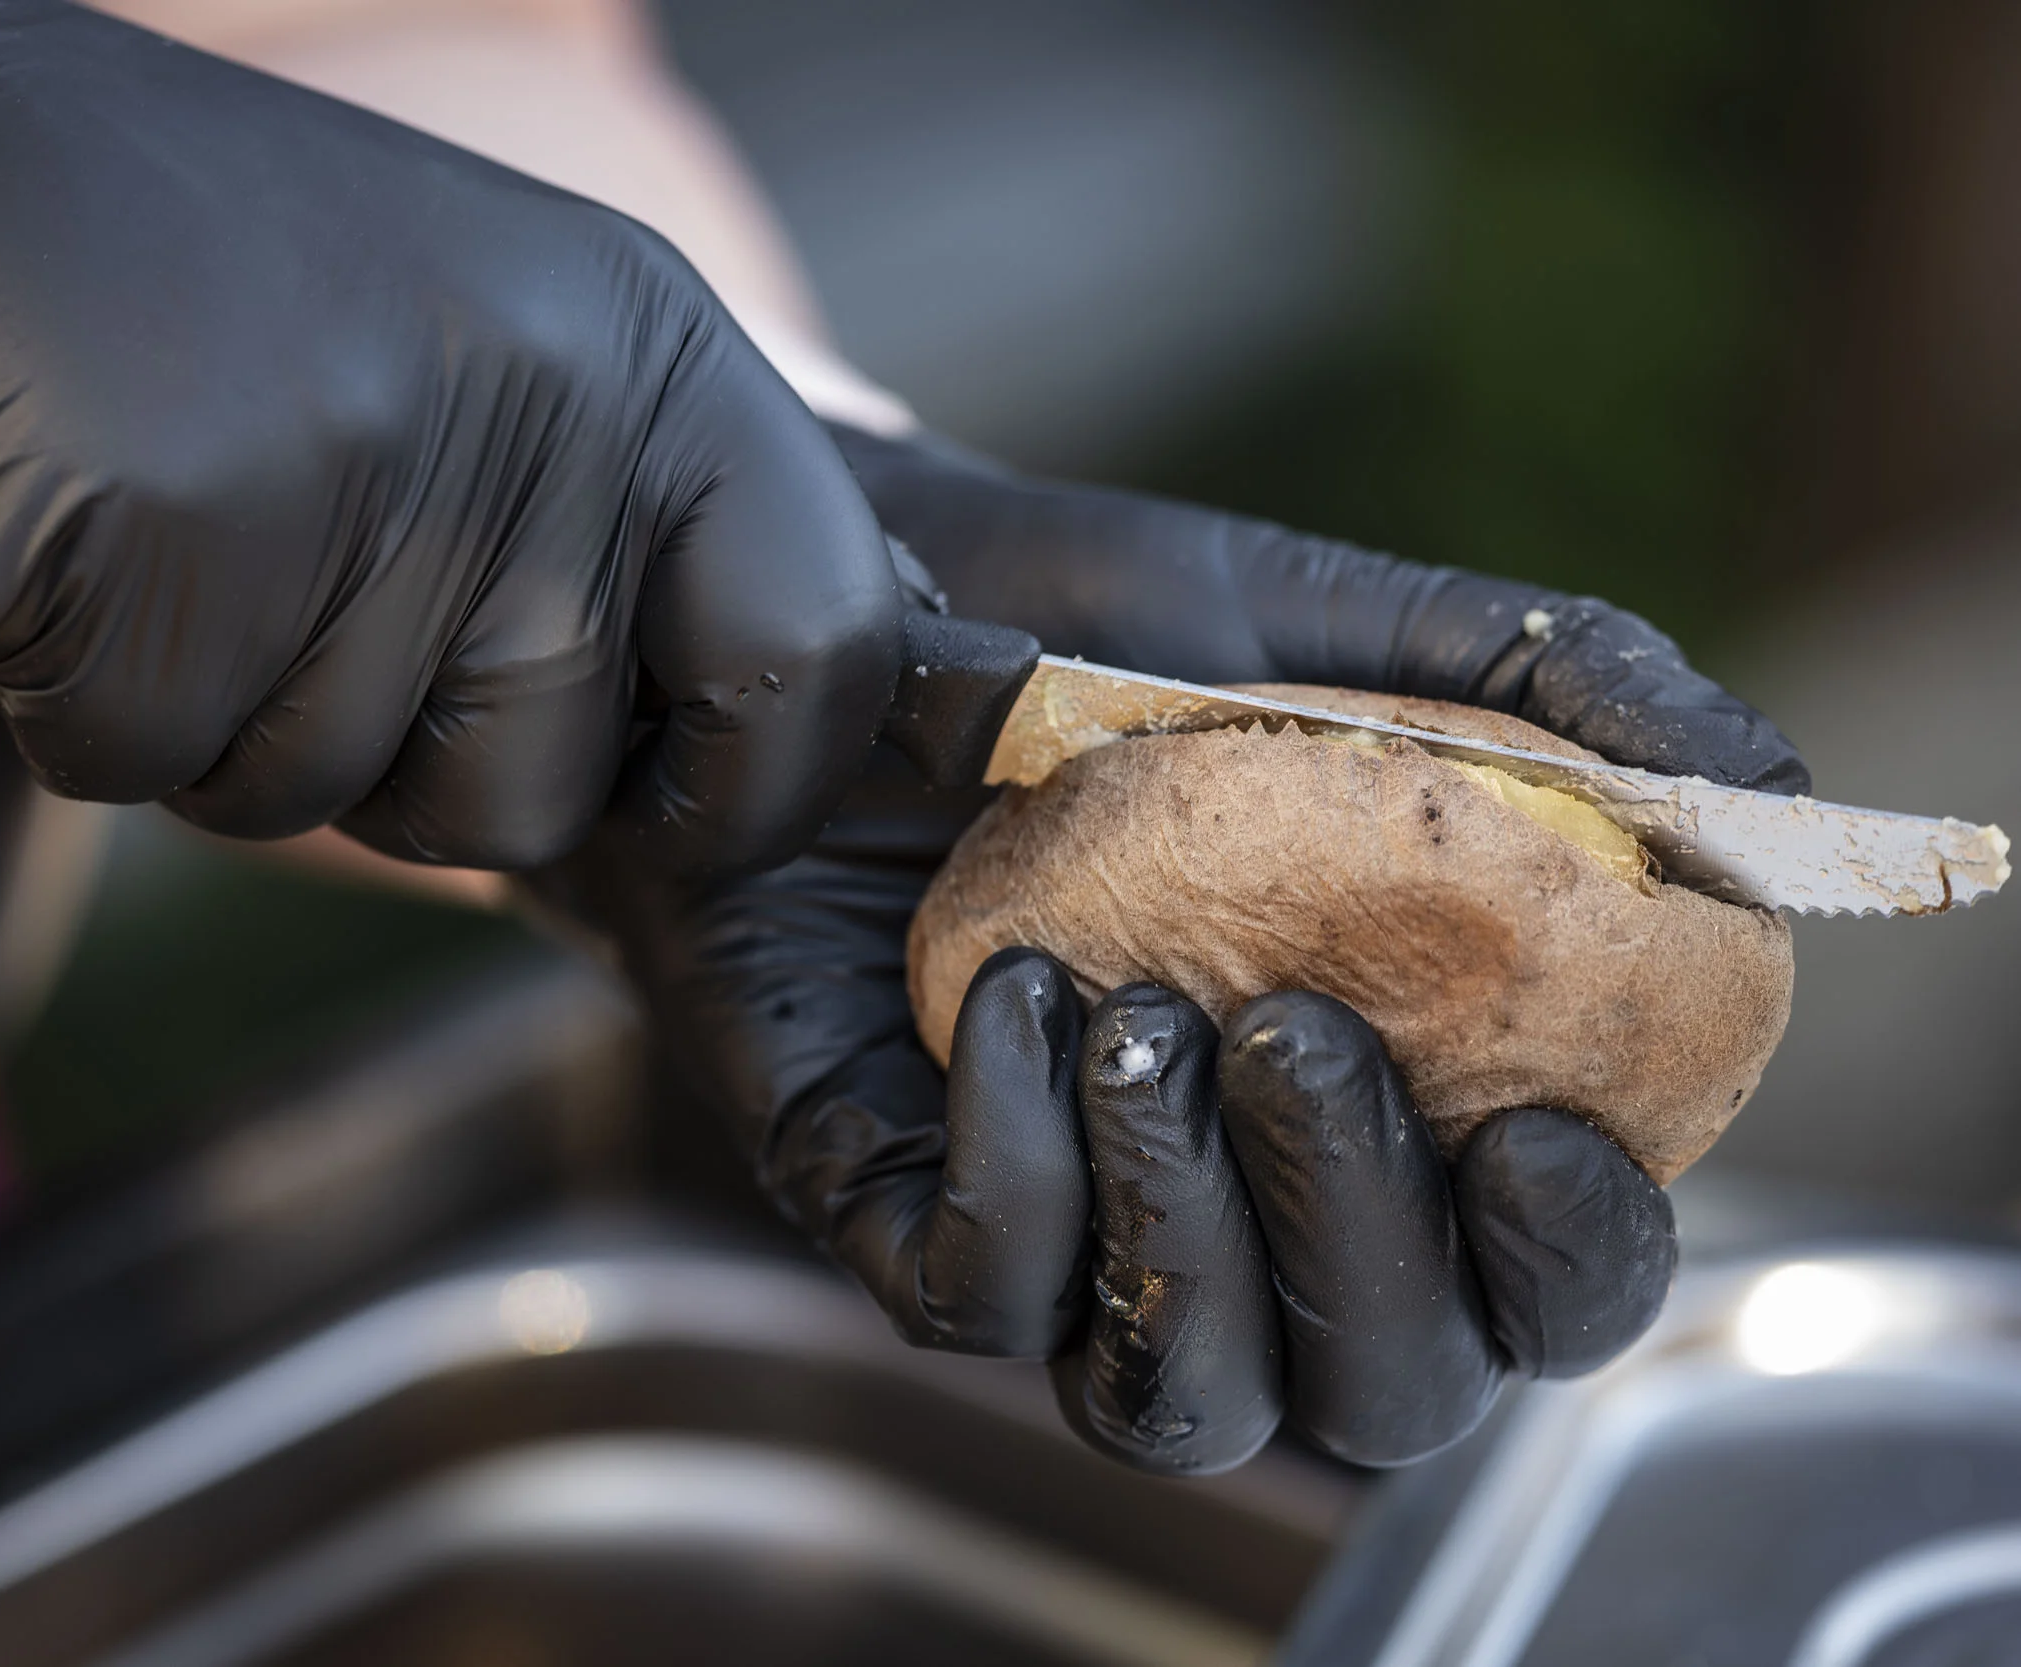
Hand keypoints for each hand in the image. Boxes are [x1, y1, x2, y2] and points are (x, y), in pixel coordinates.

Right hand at [0, 0, 898, 871]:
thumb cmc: (208, 302)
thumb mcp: (496, 351)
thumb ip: (640, 525)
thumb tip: (799, 708)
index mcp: (652, 346)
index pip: (828, 645)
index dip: (760, 784)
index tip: (670, 805)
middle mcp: (541, 398)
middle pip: (539, 791)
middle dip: (412, 780)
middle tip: (301, 609)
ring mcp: (355, 464)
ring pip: (331, 799)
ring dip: (233, 728)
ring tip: (179, 533)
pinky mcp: (162, 542)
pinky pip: (154, 768)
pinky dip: (89, 706)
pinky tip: (69, 542)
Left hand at [536, 429, 1802, 1471]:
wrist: (848, 604)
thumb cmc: (1097, 631)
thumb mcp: (1329, 629)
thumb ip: (1550, 695)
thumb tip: (1762, 789)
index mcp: (1392, 1098)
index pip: (1534, 1283)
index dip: (1573, 1266)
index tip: (1550, 1140)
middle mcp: (1243, 1199)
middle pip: (1381, 1391)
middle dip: (1368, 1247)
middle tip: (1299, 1037)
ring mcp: (1070, 1221)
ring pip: (1179, 1399)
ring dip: (1196, 1241)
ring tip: (1153, 1020)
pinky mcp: (895, 1200)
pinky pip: (976, 1298)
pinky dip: (1019, 1178)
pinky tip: (1023, 1002)